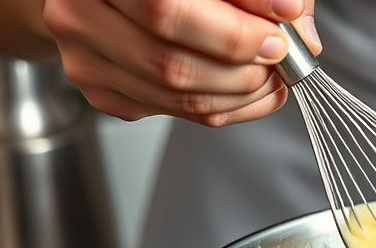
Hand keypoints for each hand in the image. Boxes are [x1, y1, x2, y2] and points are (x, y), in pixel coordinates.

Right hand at [43, 0, 318, 125]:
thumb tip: (296, 26)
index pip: (167, 8)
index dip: (231, 30)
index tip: (281, 29)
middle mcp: (79, 12)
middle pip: (171, 60)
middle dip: (242, 66)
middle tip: (280, 56)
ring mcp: (84, 56)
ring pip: (175, 94)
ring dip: (240, 92)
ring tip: (272, 74)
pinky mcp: (101, 90)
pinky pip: (174, 111)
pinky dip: (224, 106)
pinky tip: (248, 89)